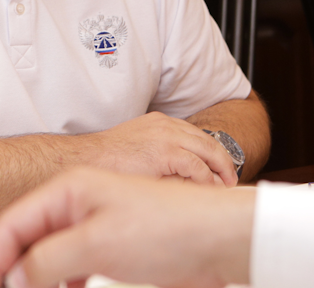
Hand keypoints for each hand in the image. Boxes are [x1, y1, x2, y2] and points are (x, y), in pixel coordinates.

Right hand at [0, 168, 254, 287]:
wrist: (221, 237)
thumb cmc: (169, 228)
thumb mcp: (98, 244)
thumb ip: (48, 260)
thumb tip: (13, 278)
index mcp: (68, 191)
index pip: (11, 225)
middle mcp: (76, 205)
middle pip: (25, 241)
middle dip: (9, 273)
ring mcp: (94, 226)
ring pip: (47, 256)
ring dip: (33, 280)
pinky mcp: (111, 249)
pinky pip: (71, 267)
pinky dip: (60, 284)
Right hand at [84, 112, 237, 185]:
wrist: (83, 159)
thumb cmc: (103, 161)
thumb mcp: (136, 152)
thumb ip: (158, 158)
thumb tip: (179, 177)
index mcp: (159, 122)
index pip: (195, 135)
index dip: (211, 152)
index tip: (218, 169)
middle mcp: (165, 125)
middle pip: (207, 141)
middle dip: (222, 161)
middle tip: (230, 179)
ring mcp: (166, 137)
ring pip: (207, 151)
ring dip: (220, 170)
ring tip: (225, 186)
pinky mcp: (164, 153)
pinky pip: (197, 167)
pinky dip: (206, 180)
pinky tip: (207, 191)